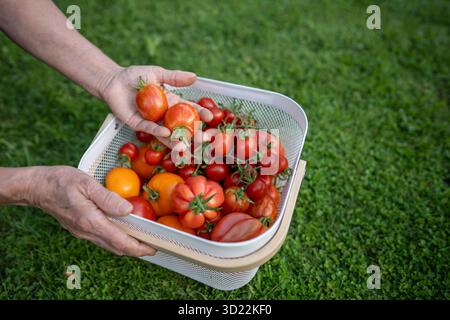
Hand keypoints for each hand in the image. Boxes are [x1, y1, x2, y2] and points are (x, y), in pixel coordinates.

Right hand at [29, 166, 155, 256]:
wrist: (37, 187)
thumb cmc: (61, 181)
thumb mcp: (86, 184)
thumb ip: (107, 198)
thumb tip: (128, 210)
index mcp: (91, 221)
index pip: (120, 241)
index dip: (139, 248)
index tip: (153, 247)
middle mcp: (87, 231)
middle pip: (117, 248)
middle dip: (137, 249)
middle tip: (154, 244)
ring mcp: (82, 232)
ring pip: (109, 245)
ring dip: (127, 246)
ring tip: (143, 239)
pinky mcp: (80, 229)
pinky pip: (102, 239)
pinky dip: (116, 239)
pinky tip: (124, 231)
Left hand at [98, 65, 212, 137]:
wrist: (113, 80)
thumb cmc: (135, 76)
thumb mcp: (157, 74)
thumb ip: (175, 78)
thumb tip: (195, 77)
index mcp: (171, 103)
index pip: (188, 110)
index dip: (199, 113)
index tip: (210, 117)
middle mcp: (163, 115)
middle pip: (180, 126)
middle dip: (192, 133)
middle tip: (204, 138)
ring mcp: (151, 121)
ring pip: (166, 133)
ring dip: (176, 140)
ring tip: (186, 146)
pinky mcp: (137, 124)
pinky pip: (149, 129)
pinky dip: (158, 132)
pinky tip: (166, 133)